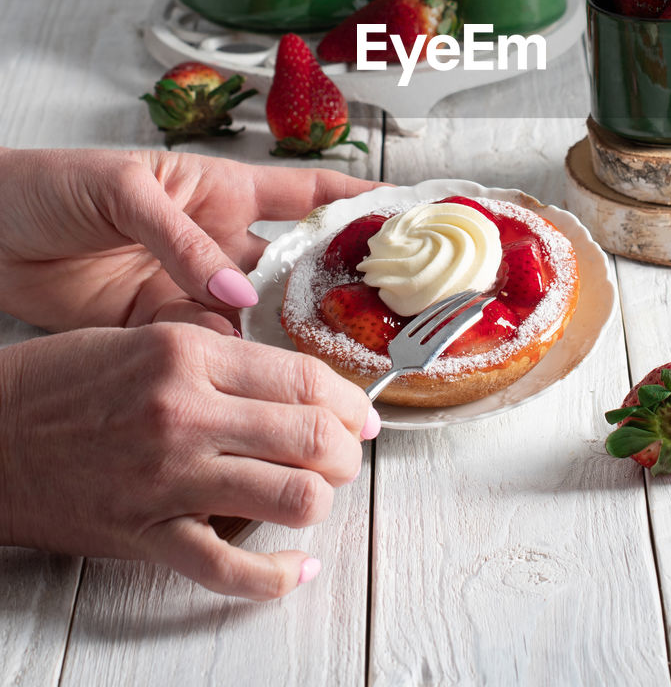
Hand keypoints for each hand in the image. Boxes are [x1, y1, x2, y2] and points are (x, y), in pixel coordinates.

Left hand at [0, 147, 377, 333]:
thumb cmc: (55, 184)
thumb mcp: (124, 192)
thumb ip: (180, 240)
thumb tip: (235, 295)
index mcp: (218, 188)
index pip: (305, 191)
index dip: (358, 200)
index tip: (409, 213)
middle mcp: (215, 239)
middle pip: (291, 265)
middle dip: (335, 288)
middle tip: (380, 318)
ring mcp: (188, 284)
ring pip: (254, 316)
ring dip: (283, 338)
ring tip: (326, 366)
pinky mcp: (156, 324)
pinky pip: (205, 347)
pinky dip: (227, 365)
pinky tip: (252, 382)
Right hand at [0, 322, 378, 598]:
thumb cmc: (64, 381)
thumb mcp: (148, 338)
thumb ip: (221, 359)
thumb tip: (295, 387)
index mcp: (188, 353)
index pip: (301, 375)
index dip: (347, 399)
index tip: (360, 412)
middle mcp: (185, 411)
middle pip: (309, 435)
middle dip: (347, 450)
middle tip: (349, 454)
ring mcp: (167, 476)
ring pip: (290, 496)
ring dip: (322, 500)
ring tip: (318, 496)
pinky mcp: (145, 533)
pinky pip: (228, 567)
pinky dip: (275, 576)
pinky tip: (294, 569)